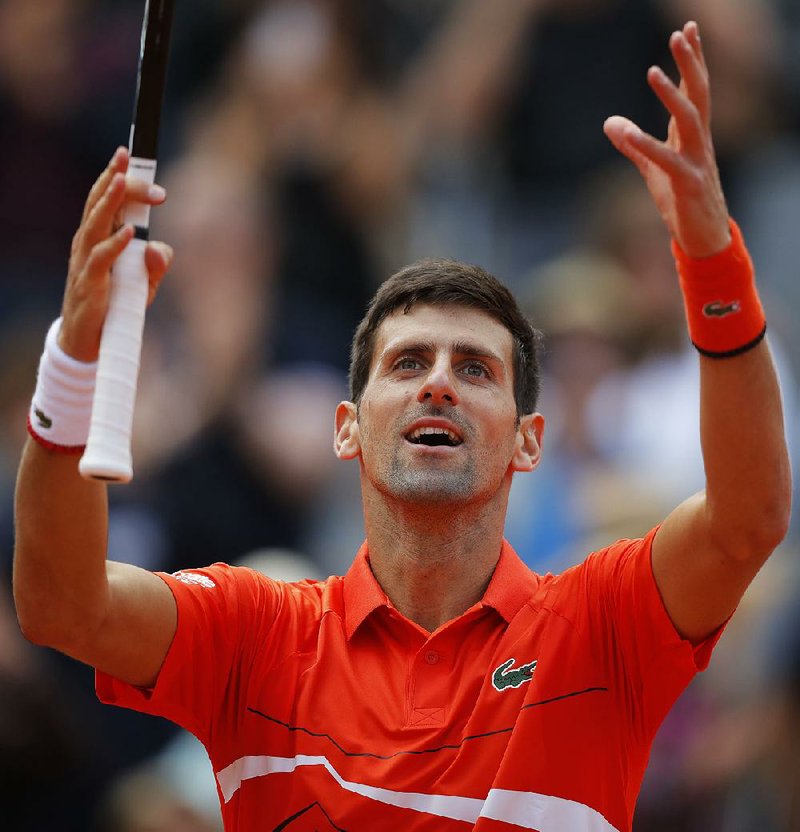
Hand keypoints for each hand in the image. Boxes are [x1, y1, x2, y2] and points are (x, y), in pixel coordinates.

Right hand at [59, 147, 172, 361]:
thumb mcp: (144, 284)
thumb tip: (160, 247)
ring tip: (122, 181)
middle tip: (129, 158)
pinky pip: (100, 260)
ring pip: (94, 225)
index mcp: (99, 238)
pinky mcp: (89, 285)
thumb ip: (156, 264)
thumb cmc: (115, 307)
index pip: (105, 199)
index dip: (116, 176)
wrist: (89, 344)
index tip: (131, 155)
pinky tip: (130, 232)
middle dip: (115, 179)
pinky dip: (115, 245)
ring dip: (109, 202)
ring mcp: (85, 264)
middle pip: (99, 203)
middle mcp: (88, 244)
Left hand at [603, 21, 730, 258]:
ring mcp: (697, 161)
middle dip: (691, 63)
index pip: (695, 90)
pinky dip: (646, 146)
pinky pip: (667, 161)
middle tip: (680, 33)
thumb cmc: (681, 201)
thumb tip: (610, 122)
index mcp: (692, 135)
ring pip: (690, 119)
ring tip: (654, 70)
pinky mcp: (688, 184)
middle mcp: (700, 142)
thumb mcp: (652, 168)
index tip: (686, 29)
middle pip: (699, 94)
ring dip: (673, 95)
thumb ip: (633, 144)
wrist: (703, 238)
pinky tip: (626, 132)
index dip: (691, 60)